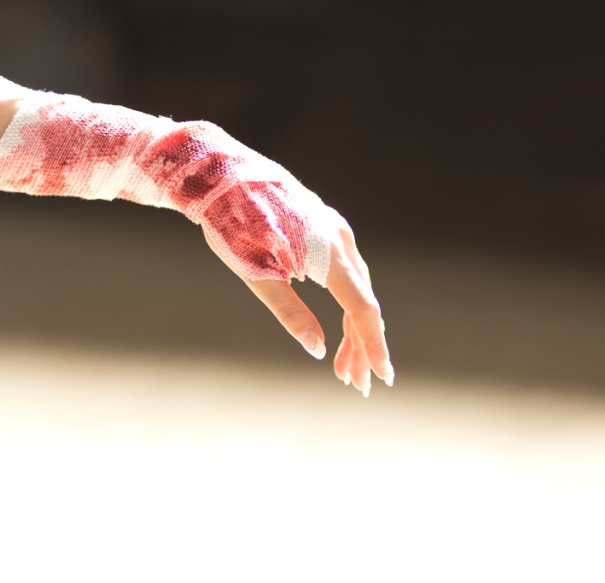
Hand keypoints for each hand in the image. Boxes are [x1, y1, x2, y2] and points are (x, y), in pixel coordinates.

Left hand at [203, 218, 392, 396]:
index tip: (382, 376)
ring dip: (353, 331)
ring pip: (357, 290)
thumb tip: (317, 350)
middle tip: (356, 385)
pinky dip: (346, 306)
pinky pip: (347, 276)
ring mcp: (336, 232)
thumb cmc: (233, 224)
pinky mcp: (326, 230)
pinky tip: (340, 329)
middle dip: (361, 347)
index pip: (362, 308)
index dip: (373, 345)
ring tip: (342, 367)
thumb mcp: (256, 275)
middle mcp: (340, 240)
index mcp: (327, 253)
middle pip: (363, 303)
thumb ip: (290, 313)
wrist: (222, 175)